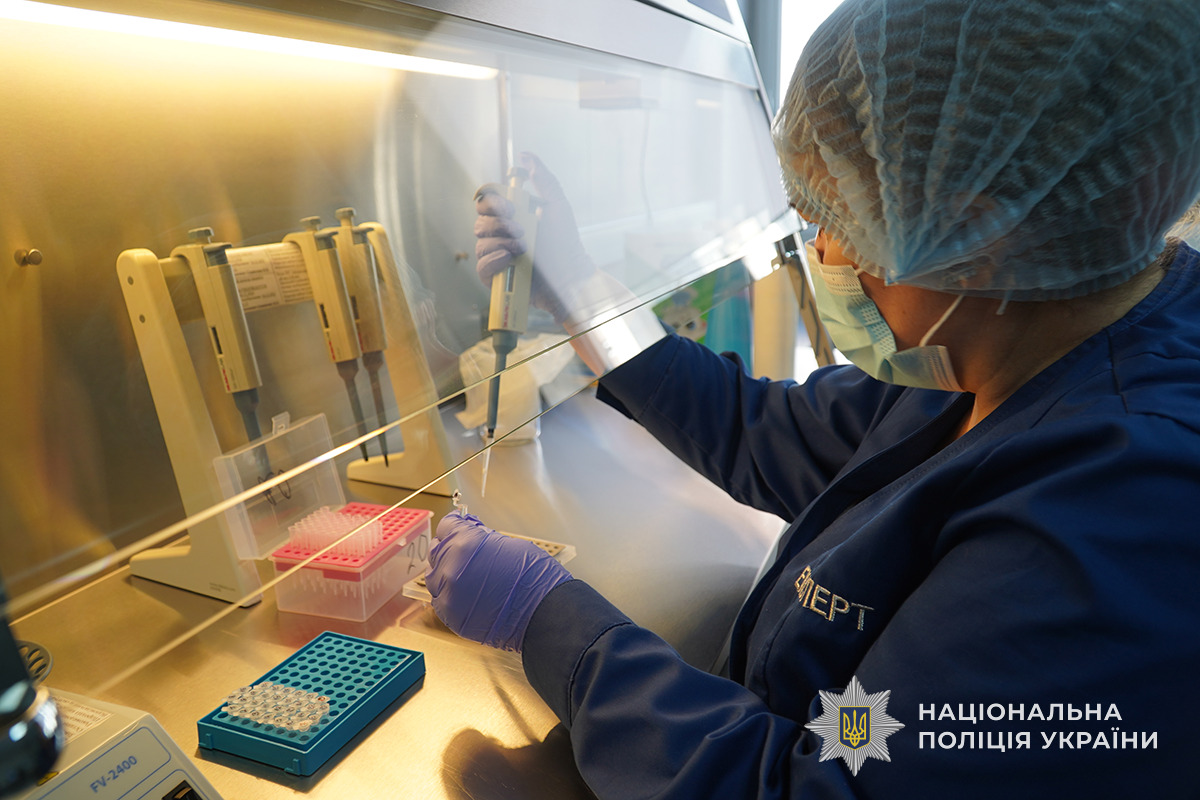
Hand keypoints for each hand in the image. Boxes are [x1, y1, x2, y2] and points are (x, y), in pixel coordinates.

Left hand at [426, 511, 571, 651]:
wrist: (543, 614)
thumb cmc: (534, 579)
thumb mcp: (509, 544)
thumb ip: (483, 540)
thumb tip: (473, 536)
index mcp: (466, 544)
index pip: (447, 526)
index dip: (456, 524)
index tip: (459, 525)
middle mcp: (452, 567)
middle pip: (438, 549)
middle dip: (450, 546)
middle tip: (465, 550)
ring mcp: (449, 594)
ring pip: (434, 577)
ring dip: (447, 571)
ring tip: (467, 574)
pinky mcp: (451, 616)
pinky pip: (440, 600)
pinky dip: (449, 595)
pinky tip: (466, 592)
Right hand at [474, 152, 594, 321]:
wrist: (571, 276)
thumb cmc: (565, 243)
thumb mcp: (558, 206)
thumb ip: (544, 179)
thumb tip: (526, 156)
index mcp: (510, 215)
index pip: (486, 200)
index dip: (493, 200)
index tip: (511, 206)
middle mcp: (500, 234)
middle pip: (480, 220)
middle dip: (500, 224)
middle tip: (522, 231)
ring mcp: (496, 255)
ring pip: (481, 242)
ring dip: (502, 243)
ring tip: (524, 249)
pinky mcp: (494, 276)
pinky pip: (481, 266)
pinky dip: (494, 261)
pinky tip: (509, 260)